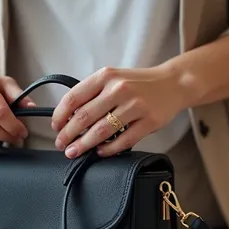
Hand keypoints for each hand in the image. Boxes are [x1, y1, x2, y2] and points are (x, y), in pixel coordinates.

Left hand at [51, 66, 186, 157]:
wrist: (173, 84)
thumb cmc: (138, 84)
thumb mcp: (113, 78)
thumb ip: (93, 93)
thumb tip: (68, 118)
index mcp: (105, 76)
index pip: (74, 97)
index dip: (60, 115)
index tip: (55, 127)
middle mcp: (119, 88)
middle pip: (84, 116)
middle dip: (68, 134)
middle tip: (61, 145)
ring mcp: (135, 105)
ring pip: (101, 131)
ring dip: (83, 145)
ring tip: (74, 152)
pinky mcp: (149, 121)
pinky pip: (123, 140)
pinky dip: (108, 149)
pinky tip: (99, 152)